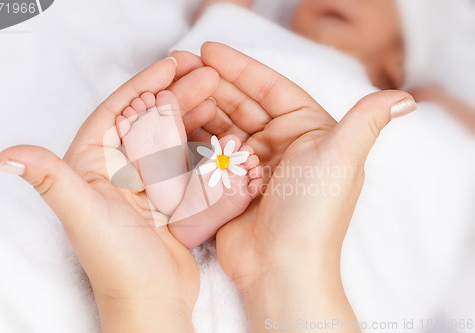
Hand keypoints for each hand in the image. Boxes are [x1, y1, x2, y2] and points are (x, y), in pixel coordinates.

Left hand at [0, 57, 219, 331]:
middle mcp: (116, 170)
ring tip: (217, 93)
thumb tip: (5, 154)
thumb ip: (51, 180)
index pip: (116, 113)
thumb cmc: (117, 262)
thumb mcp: (83, 215)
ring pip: (168, 136)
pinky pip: (184, 158)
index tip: (173, 64)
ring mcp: (144, 182)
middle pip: (148, 119)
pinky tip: (219, 127)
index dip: (143, 85)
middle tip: (207, 75)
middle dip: (176, 94)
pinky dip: (200, 141)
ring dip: (191, 113)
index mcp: (90, 167)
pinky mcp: (167, 195)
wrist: (153, 300)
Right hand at [173, 43, 415, 330]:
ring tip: (175, 91)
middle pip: (243, 104)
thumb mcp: (341, 159)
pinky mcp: (233, 184)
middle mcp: (282, 145)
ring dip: (201, 107)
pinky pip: (211, 151)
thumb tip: (406, 96)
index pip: (271, 88)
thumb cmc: (314, 214)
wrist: (282, 268)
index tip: (209, 50)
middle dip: (214, 85)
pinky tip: (176, 122)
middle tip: (182, 68)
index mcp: (309, 131)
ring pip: (224, 125)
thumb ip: (365, 122)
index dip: (241, 68)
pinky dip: (195, 136)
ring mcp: (255, 164)